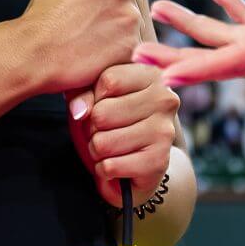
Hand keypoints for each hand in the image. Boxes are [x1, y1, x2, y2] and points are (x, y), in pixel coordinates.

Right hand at [18, 0, 144, 96]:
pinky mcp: (132, 43)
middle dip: (117, 9)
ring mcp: (131, 14)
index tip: (97, 4)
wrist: (34, 51)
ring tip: (92, 41)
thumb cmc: (42, 12)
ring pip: (133, 23)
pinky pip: (132, 46)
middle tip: (93, 24)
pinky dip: (118, 53)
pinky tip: (97, 55)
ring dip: (119, 31)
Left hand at [64, 60, 178, 207]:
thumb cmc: (115, 120)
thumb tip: (80, 111)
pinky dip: (103, 170)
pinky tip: (115, 164)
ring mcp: (164, 131)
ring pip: (102, 143)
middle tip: (103, 132)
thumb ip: (84, 94)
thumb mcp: (96, 97)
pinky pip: (109, 166)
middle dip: (91, 128)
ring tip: (109, 148)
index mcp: (151, 75)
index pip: (108, 80)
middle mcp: (164, 100)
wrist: (143, 160)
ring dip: (96, 151)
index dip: (94, 98)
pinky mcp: (159, 161)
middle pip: (101, 114)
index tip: (103, 105)